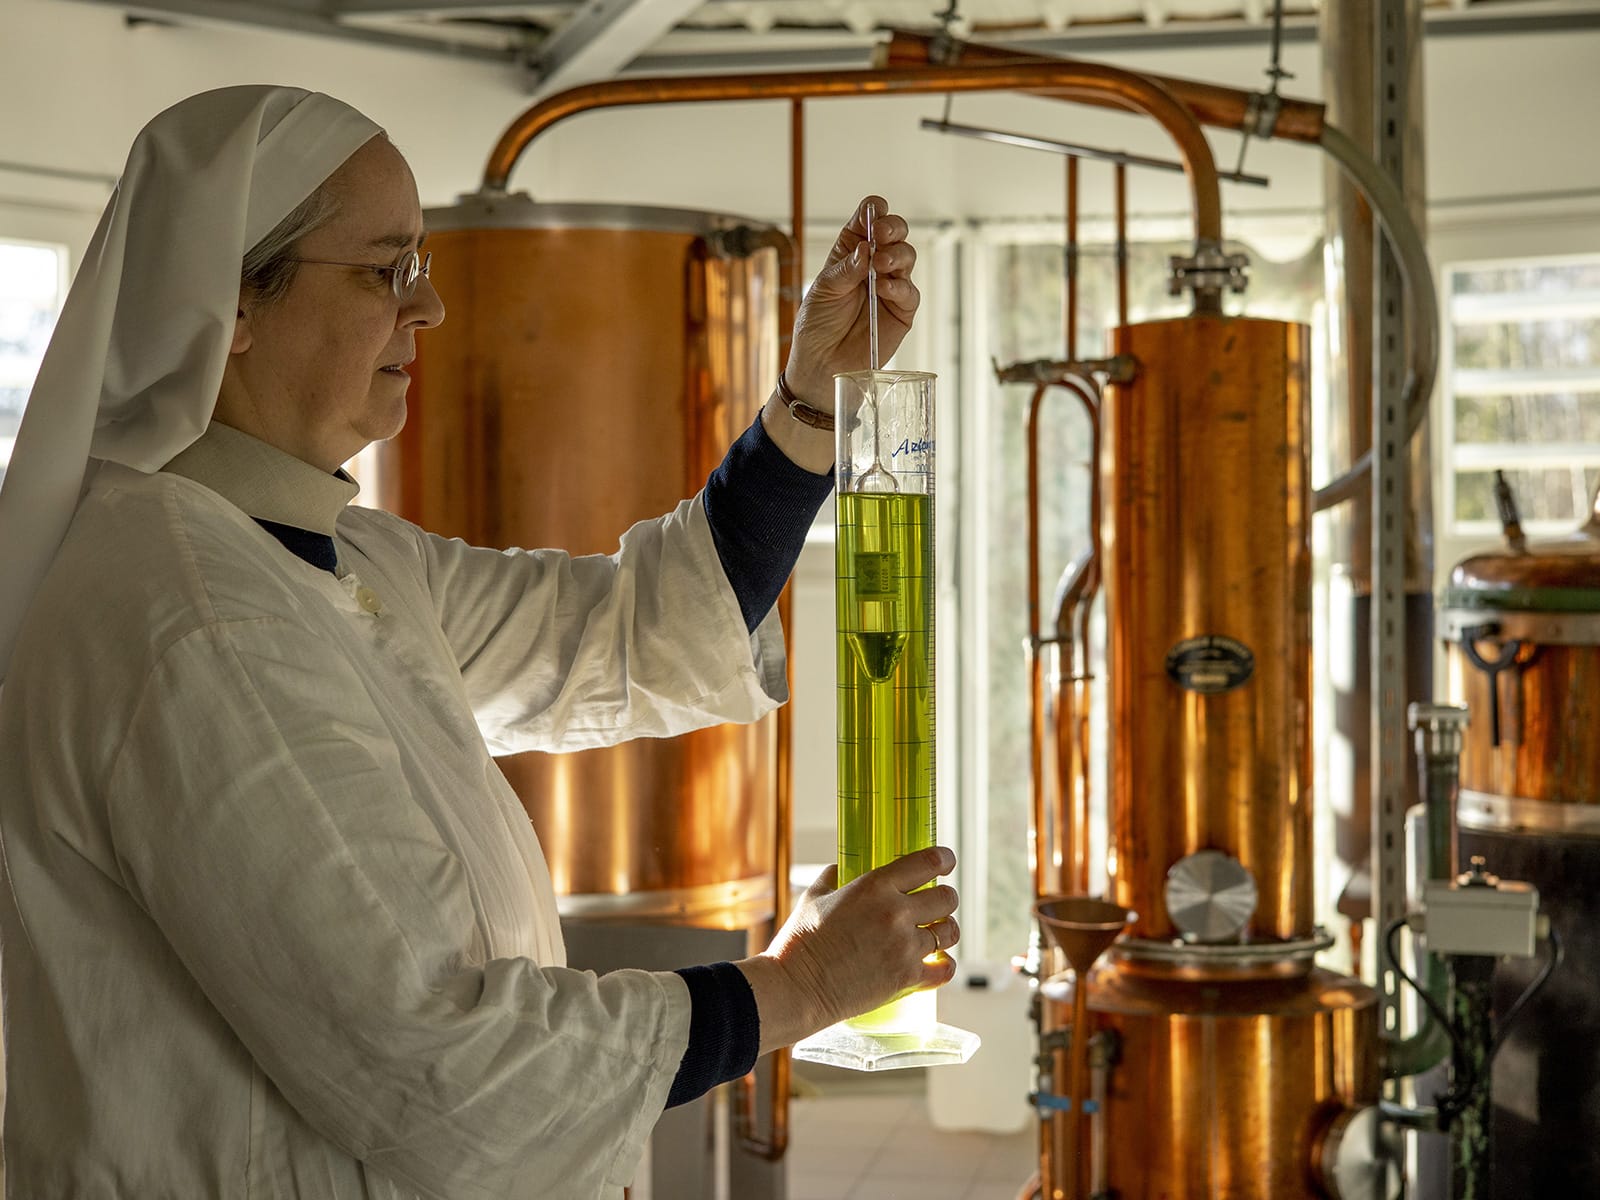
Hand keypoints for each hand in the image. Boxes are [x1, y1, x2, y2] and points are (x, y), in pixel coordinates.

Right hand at [736, 846, 959, 1054]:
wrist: (796, 987)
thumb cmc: (800, 941)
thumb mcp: (814, 897)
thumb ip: (833, 878)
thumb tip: (841, 868)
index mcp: (875, 886)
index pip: (928, 862)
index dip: (943, 859)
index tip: (946, 861)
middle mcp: (896, 913)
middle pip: (947, 898)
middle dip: (944, 899)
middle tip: (936, 904)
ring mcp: (904, 947)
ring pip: (950, 932)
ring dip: (945, 930)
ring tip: (936, 933)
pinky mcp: (907, 979)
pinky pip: (945, 968)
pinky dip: (944, 964)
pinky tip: (936, 962)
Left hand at [783, 195, 920, 410]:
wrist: (821, 364)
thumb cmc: (817, 325)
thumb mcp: (823, 290)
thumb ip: (846, 268)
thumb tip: (867, 248)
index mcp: (851, 251)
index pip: (868, 219)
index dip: (873, 211)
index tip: (872, 213)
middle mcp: (874, 263)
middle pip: (895, 232)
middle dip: (891, 227)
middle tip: (880, 236)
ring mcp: (890, 285)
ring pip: (907, 256)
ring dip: (896, 255)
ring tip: (879, 266)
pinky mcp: (902, 311)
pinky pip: (909, 292)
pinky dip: (899, 286)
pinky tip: (884, 289)